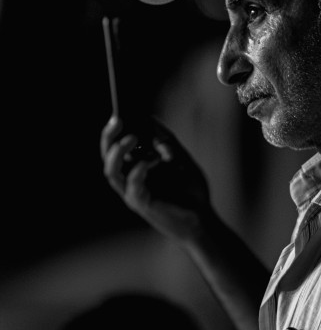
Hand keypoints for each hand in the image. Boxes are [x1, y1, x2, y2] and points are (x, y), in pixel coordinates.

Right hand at [100, 115, 211, 243]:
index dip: (113, 130)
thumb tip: (149, 118)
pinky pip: (133, 186)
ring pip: (111, 171)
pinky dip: (140, 169)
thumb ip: (164, 140)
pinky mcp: (141, 204)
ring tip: (132, 137)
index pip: (116, 146)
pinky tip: (153, 159)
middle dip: (109, 137)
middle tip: (118, 119)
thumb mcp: (179, 157)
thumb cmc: (190, 190)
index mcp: (135, 166)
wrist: (203, 218)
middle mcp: (129, 179)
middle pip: (108, 156)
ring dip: (118, 152)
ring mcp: (133, 192)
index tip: (118, 112)